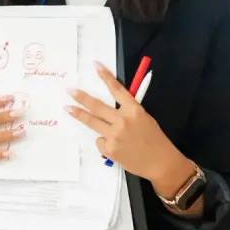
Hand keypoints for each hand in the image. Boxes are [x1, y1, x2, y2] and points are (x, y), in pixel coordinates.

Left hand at [66, 63, 189, 184]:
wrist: (161, 163)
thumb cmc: (154, 140)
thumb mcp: (145, 119)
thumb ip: (128, 112)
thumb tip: (111, 108)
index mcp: (135, 110)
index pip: (118, 90)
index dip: (106, 77)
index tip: (95, 66)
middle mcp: (123, 120)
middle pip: (98, 106)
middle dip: (82, 97)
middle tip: (70, 91)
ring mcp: (115, 135)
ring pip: (92, 122)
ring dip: (79, 114)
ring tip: (68, 108)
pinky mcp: (109, 149)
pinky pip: (100, 141)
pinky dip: (105, 142)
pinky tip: (116, 147)